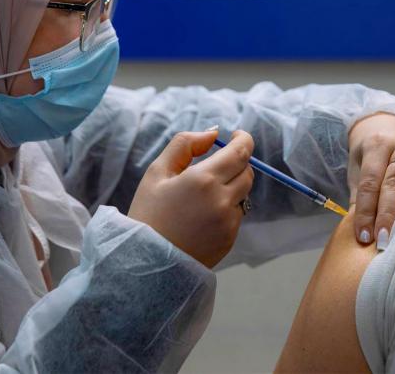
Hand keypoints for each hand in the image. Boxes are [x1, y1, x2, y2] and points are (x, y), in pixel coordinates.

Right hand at [128, 129, 254, 267]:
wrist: (147, 261)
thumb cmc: (149, 213)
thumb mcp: (157, 172)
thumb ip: (185, 145)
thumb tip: (212, 134)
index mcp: (204, 179)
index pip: (241, 151)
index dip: (244, 139)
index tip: (237, 136)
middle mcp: (222, 200)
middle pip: (247, 171)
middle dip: (236, 163)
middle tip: (215, 165)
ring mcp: (229, 222)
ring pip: (244, 194)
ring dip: (231, 186)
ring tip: (202, 195)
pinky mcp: (230, 239)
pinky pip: (236, 215)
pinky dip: (226, 209)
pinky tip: (202, 216)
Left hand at [348, 113, 394, 246]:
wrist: (381, 123)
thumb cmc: (369, 155)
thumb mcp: (358, 169)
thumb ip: (362, 195)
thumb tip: (364, 233)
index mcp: (377, 146)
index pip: (372, 182)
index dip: (366, 210)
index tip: (364, 236)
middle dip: (391, 211)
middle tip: (386, 240)